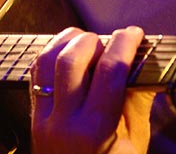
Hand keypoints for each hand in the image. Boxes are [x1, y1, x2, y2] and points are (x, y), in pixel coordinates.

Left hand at [30, 26, 152, 153]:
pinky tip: (67, 51)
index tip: (135, 33)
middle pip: (72, 59)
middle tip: (112, 41)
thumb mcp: (136, 141)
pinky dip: (51, 53)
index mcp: (95, 131)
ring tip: (89, 41)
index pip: (110, 71)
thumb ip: (137, 98)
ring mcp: (42, 117)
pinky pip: (35, 72)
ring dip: (68, 41)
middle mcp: (63, 122)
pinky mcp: (32, 114)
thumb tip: (142, 61)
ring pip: (47, 60)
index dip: (125, 44)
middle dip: (95, 40)